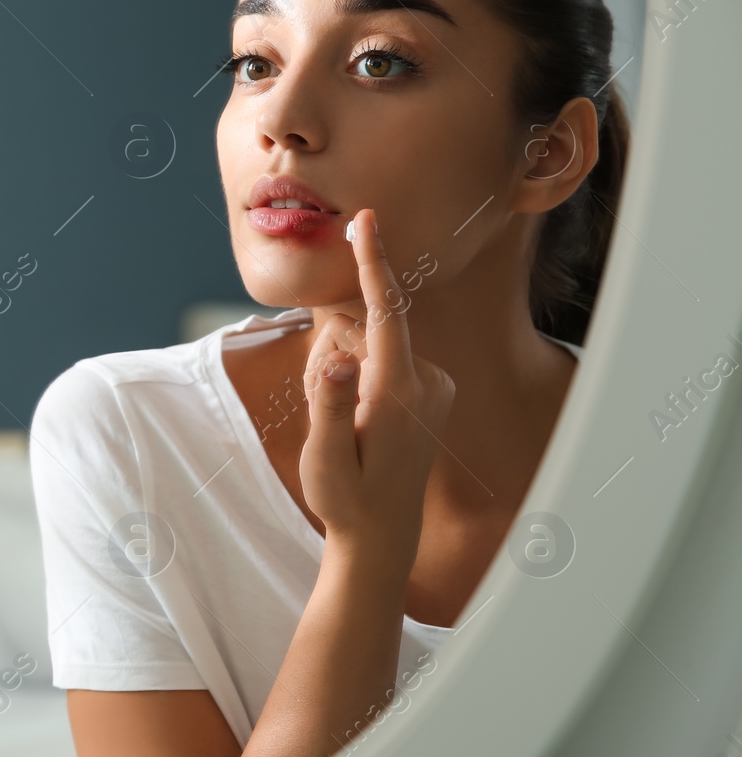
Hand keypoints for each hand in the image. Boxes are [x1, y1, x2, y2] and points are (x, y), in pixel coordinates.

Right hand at [297, 208, 455, 575]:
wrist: (382, 535)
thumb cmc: (347, 500)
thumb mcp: (325, 458)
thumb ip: (330, 405)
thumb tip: (337, 358)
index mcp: (399, 392)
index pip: (387, 312)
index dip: (372, 262)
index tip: (366, 220)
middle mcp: (426, 382)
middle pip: (366, 332)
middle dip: (332, 355)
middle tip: (324, 417)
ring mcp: (433, 385)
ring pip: (371, 348)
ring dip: (343, 373)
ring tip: (342, 429)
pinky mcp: (431, 390)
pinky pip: (383, 361)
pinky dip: (359, 379)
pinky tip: (357, 423)